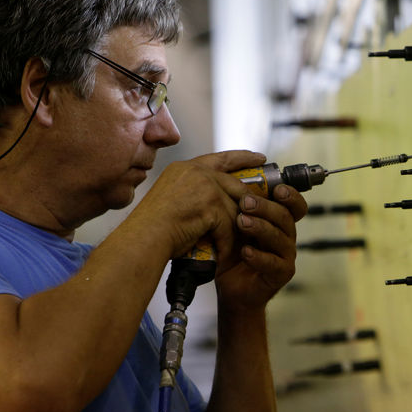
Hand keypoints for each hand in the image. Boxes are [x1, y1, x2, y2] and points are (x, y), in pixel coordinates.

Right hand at [132, 150, 266, 262]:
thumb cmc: (151, 228)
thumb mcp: (171, 200)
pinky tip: (224, 254)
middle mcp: (195, 172)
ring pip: (234, 206)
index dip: (242, 157)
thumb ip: (193, 193)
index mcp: (185, 168)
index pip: (220, 158)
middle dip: (252, 195)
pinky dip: (227, 242)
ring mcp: (204, 186)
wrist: (143, 238)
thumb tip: (216, 201)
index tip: (259, 158)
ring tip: (240, 241)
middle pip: (234, 183)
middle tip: (268, 202)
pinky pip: (229, 224)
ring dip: (236, 227)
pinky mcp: (211, 204)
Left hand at [215, 183, 306, 312]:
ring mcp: (285, 256)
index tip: (277, 188)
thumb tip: (227, 177)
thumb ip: (236, 206)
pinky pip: (273, 263)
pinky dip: (259, 257)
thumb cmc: (232, 253)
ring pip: (280, 238)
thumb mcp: (233, 226)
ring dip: (261, 227)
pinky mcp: (280, 274)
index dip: (290, 195)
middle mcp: (286, 237)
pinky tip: (245, 252)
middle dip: (266, 207)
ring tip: (241, 222)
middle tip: (246, 202)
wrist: (231, 289)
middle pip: (285, 217)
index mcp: (278, 222)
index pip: (294, 205)